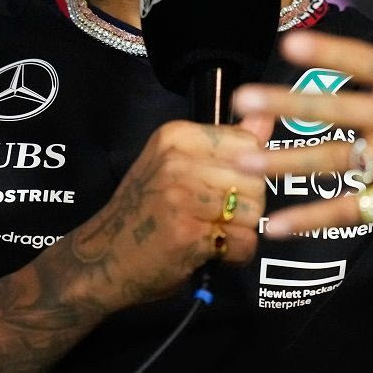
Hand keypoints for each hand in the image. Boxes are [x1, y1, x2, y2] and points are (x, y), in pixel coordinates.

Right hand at [68, 117, 270, 309]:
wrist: (104, 258)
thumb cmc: (146, 211)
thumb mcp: (179, 165)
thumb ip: (227, 143)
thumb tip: (268, 114)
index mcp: (177, 136)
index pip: (248, 143)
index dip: (246, 173)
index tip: (217, 188)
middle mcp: (178, 159)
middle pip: (256, 179)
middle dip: (246, 206)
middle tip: (212, 217)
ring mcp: (182, 195)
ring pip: (254, 211)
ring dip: (240, 231)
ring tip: (210, 233)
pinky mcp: (188, 232)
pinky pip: (243, 242)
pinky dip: (234, 256)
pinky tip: (208, 252)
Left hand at [233, 0, 372, 237]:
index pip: (370, 63)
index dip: (333, 54)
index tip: (290, 43)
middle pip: (343, 112)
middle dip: (292, 106)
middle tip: (244, 99)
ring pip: (340, 161)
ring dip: (289, 163)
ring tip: (243, 159)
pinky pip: (353, 209)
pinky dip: (314, 219)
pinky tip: (273, 226)